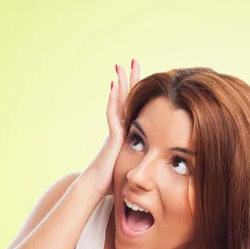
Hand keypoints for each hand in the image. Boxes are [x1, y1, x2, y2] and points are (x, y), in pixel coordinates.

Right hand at [80, 60, 140, 197]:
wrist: (97, 187)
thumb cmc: (111, 182)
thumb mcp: (131, 168)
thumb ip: (140, 162)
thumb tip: (152, 167)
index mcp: (126, 135)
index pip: (134, 108)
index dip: (137, 93)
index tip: (143, 78)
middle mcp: (120, 130)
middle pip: (126, 99)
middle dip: (129, 80)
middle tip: (132, 61)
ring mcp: (114, 132)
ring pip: (117, 103)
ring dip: (120, 83)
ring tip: (120, 66)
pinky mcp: (112, 138)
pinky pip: (112, 115)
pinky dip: (113, 100)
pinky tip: (114, 86)